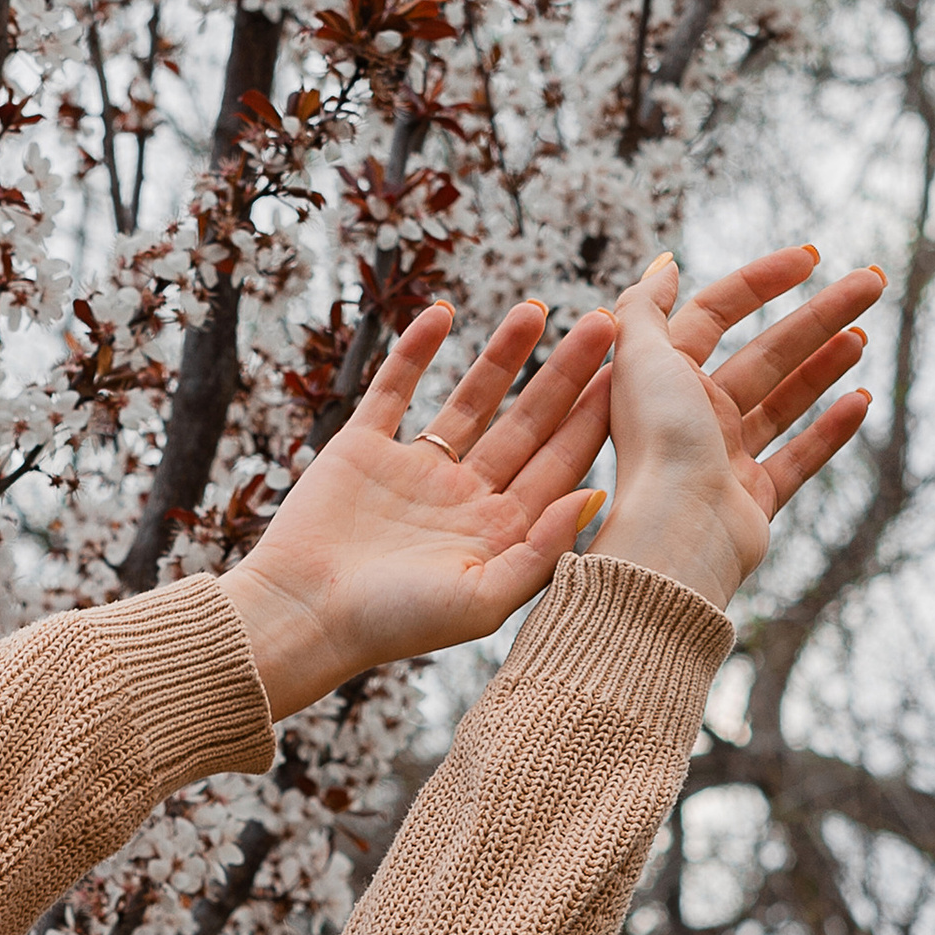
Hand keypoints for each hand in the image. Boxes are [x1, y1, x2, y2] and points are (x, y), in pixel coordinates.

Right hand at [223, 295, 614, 722]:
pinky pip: (394, 389)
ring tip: (535, 309)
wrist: (303, 618)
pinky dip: (415, 351)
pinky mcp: (362, 450)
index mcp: (498, 532)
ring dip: (502, 355)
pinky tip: (441, 312)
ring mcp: (414, 472)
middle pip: (527, 423)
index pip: (559, 463)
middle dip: (564, 374)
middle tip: (603, 324)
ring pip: (471, 400)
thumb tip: (600, 493)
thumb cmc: (394, 625)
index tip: (631, 372)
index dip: (593, 416)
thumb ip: (544, 550)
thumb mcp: (484, 600)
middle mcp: (464, 498)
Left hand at [600, 246, 880, 610]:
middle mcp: (692, 416)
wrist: (678, 535)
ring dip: (824, 365)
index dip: (760, 281)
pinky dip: (829, 431)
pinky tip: (861, 401)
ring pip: (783, 402)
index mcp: (664, 378)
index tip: (812, 258)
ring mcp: (725, 459)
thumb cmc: (658, 442)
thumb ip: (644, 306)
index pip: (715, 313)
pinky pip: (798, 459)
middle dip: (819, 316)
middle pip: (765, 353)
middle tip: (874, 283)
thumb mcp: (639, 355)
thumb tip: (664, 266)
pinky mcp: (753, 501)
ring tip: (864, 336)